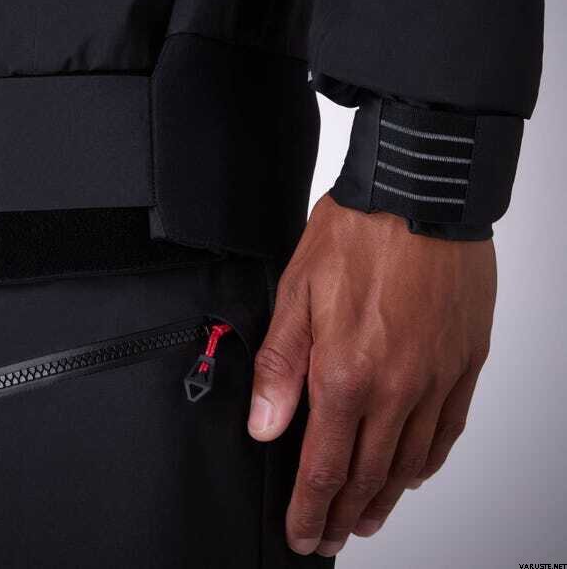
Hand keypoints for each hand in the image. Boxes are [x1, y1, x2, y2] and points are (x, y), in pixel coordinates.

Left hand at [248, 194, 494, 557]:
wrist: (419, 194)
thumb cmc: (356, 234)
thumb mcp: (296, 292)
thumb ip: (281, 366)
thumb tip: (267, 427)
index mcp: (346, 373)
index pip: (324, 466)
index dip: (309, 509)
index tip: (301, 535)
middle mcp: (397, 388)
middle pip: (367, 475)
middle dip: (342, 515)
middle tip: (328, 537)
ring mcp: (436, 379)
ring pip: (409, 462)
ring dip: (384, 498)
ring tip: (364, 518)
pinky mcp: (463, 363)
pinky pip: (448, 431)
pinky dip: (427, 462)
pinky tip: (412, 471)